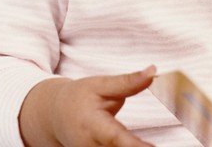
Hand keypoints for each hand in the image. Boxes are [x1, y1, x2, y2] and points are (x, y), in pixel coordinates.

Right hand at [20, 65, 156, 146]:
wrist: (55, 116)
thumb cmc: (79, 97)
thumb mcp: (100, 84)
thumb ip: (128, 82)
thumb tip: (152, 71)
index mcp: (92, 125)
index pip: (116, 138)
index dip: (135, 145)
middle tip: (156, 146)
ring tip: (152, 145)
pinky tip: (145, 146)